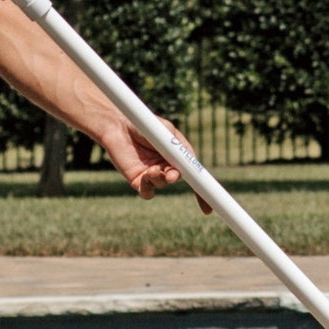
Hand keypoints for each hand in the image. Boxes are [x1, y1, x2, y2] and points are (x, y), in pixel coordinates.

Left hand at [99, 117, 213, 210]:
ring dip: (160, 178)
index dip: (204, 190)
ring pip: (162, 184)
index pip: (195, 175)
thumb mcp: (168, 132)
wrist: (118, 125)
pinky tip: (146, 175)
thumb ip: (180, 146)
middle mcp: (167, 167)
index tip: (211, 203)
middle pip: (179, 179)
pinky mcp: (138, 180)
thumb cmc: (145, 126)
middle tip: (171, 175)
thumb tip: (188, 166)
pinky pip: (147, 192)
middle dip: (176, 178)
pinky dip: (148, 187)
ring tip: (152, 169)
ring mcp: (152, 175)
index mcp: (178, 157)